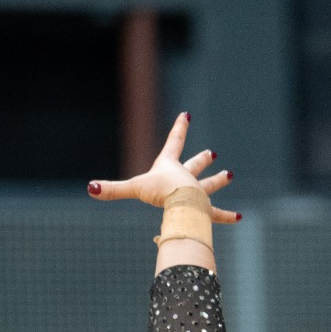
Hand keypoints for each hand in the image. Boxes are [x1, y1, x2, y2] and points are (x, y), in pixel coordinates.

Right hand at [87, 111, 238, 222]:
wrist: (182, 203)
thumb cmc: (159, 192)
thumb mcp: (134, 188)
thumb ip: (113, 190)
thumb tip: (90, 188)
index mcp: (169, 167)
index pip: (174, 142)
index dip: (179, 128)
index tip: (186, 115)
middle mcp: (185, 177)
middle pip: (195, 164)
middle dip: (202, 158)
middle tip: (213, 153)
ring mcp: (197, 192)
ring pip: (209, 185)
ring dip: (218, 180)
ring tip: (230, 174)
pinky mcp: (205, 209)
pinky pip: (217, 213)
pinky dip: (227, 216)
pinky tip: (240, 217)